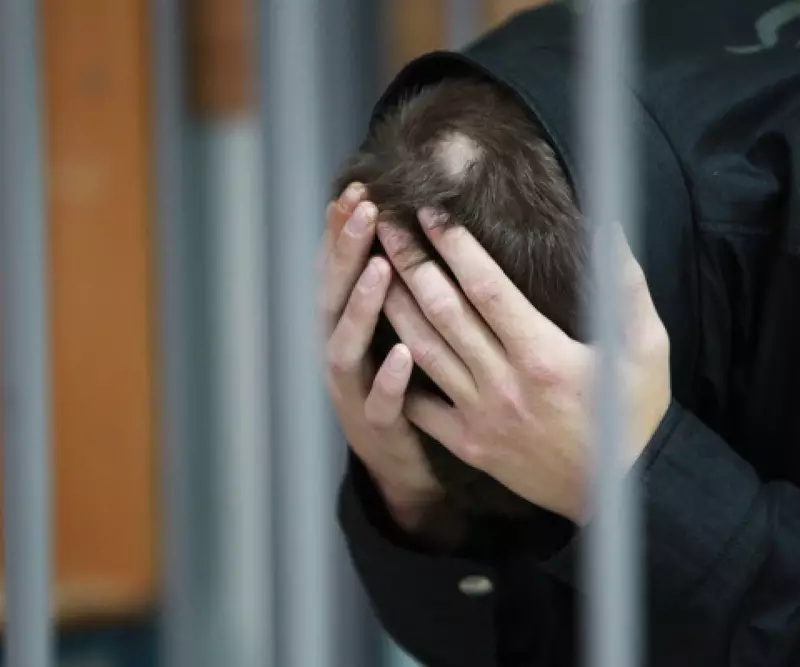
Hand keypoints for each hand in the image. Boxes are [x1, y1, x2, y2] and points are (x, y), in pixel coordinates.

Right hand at [319, 186, 455, 538]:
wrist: (401, 465)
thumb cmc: (400, 387)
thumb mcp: (388, 332)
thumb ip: (389, 290)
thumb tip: (401, 227)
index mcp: (345, 329)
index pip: (336, 272)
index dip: (341, 232)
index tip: (357, 187)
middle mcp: (339, 356)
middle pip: (332, 298)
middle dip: (347, 253)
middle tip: (366, 211)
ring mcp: (353, 394)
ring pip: (345, 348)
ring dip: (361, 307)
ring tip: (380, 270)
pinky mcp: (376, 430)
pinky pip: (380, 404)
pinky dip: (388, 378)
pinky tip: (403, 353)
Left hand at [377, 209, 671, 523]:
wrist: (622, 490)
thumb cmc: (634, 415)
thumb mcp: (646, 348)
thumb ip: (626, 286)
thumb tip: (610, 225)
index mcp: (543, 354)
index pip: (486, 287)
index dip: (454, 246)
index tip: (430, 212)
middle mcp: (503, 382)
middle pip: (443, 312)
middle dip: (410, 263)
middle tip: (384, 225)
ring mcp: (481, 416)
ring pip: (424, 351)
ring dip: (393, 307)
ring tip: (371, 270)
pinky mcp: (470, 444)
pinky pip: (421, 407)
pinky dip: (397, 376)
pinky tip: (379, 344)